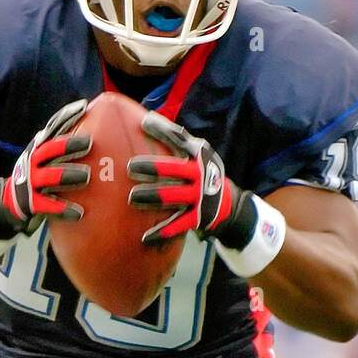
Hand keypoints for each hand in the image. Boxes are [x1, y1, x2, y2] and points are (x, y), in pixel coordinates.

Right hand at [0, 100, 91, 240]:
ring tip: (87, 176)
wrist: (8, 201)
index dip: (67, 116)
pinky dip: (62, 209)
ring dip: (67, 175)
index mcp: (38, 147)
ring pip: (49, 177)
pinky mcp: (30, 203)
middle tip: (89, 143)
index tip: (84, 107)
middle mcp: (32, 161)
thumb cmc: (35, 176)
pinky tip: (78, 213)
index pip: (53, 128)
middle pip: (50, 150)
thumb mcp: (43, 157)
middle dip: (68, 145)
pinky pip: (47, 206)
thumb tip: (93, 130)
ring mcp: (30, 182)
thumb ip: (60, 147)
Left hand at [127, 112, 245, 245]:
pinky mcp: (198, 217)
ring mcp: (200, 197)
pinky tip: (145, 236)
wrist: (228, 204)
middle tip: (130, 168)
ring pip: (171, 196)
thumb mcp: (197, 154)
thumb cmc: (201, 173)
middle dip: (151, 168)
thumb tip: (144, 120)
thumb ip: (177, 142)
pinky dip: (162, 231)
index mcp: (199, 155)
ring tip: (132, 198)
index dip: (162, 130)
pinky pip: (177, 225)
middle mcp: (201, 174)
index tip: (143, 123)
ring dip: (151, 197)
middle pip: (173, 169)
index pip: (179, 139)